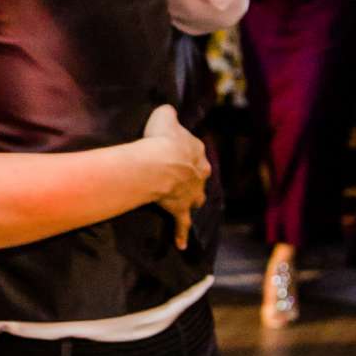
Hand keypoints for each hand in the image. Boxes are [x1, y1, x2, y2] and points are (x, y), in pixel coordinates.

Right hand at [141, 102, 209, 249]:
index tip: (174, 150)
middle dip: (194, 176)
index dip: (184, 150)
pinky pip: (182, 224)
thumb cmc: (159, 139)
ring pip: (196, 198)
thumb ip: (168, 113)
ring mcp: (191, 193)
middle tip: (182, 177)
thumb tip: (169, 110)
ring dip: (193, 200)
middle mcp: (199, 172)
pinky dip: (181, 235)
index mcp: (196, 150)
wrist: (156, 164)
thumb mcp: (164, 115)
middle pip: (199, 175)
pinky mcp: (181, 209)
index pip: (194, 149)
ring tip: (188, 203)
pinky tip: (182, 245)